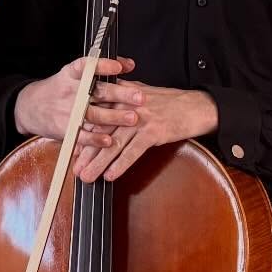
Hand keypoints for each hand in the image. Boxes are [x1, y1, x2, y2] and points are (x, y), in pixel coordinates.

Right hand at [14, 56, 138, 145]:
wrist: (29, 107)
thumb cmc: (60, 90)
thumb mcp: (74, 74)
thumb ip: (103, 69)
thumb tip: (130, 64)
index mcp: (72, 75)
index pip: (87, 66)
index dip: (103, 65)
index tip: (119, 67)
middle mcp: (70, 91)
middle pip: (97, 92)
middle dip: (120, 94)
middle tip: (140, 97)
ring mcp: (67, 111)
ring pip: (93, 114)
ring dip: (114, 117)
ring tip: (132, 118)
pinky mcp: (64, 129)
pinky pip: (81, 135)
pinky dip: (95, 138)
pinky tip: (109, 140)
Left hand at [73, 84, 218, 183]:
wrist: (198, 106)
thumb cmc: (172, 103)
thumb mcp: (143, 94)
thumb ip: (122, 100)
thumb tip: (105, 114)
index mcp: (123, 97)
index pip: (97, 118)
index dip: (84, 136)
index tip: (73, 151)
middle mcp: (128, 106)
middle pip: (101, 132)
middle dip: (86, 153)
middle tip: (74, 169)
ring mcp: (140, 118)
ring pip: (114, 144)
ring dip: (98, 163)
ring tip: (86, 177)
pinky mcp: (154, 131)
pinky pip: (133, 151)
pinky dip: (121, 165)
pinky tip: (111, 176)